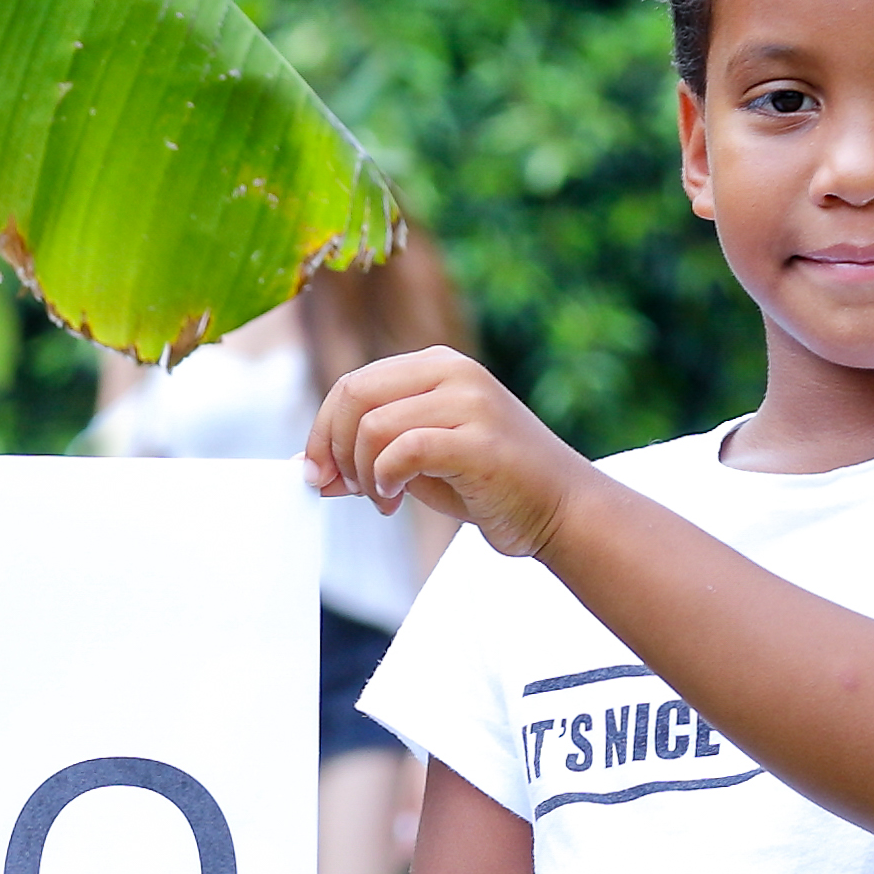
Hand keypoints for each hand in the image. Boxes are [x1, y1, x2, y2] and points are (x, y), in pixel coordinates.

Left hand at [306, 345, 608, 566]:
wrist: (560, 508)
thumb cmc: (489, 484)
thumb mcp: (420, 462)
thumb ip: (369, 455)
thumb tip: (312, 473)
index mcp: (438, 366)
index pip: (353, 384)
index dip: (321, 432)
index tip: (317, 474)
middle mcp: (454, 372)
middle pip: (354, 396)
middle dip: (333, 449)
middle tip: (347, 488)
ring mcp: (470, 402)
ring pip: (373, 425)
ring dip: (362, 473)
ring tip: (383, 500)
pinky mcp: (479, 440)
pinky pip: (404, 449)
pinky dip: (385, 479)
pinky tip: (395, 500)